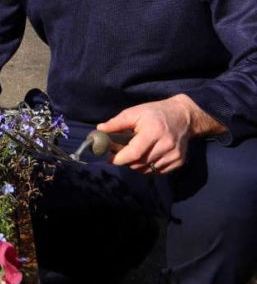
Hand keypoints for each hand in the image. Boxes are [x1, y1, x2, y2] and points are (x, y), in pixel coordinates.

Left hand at [98, 94, 224, 174]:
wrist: (183, 116)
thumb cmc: (154, 113)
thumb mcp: (134, 112)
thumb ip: (116, 123)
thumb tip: (99, 130)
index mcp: (154, 131)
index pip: (135, 153)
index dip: (120, 158)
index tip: (110, 158)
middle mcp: (166, 145)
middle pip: (140, 163)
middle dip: (126, 161)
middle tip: (120, 154)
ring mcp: (174, 155)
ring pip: (148, 169)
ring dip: (137, 165)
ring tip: (133, 153)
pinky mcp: (179, 161)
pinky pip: (158, 171)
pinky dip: (148, 167)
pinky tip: (146, 156)